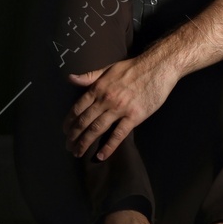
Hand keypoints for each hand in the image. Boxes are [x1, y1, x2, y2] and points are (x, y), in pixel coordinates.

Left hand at [63, 53, 178, 160]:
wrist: (157, 68)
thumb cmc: (132, 68)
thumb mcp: (108, 68)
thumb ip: (89, 76)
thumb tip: (69, 78)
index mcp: (98, 88)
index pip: (77, 108)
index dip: (69, 122)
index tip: (64, 131)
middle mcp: (105, 99)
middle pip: (84, 121)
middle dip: (73, 136)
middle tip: (68, 146)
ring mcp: (119, 109)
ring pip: (97, 129)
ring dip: (85, 142)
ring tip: (77, 153)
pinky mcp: (134, 116)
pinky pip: (118, 134)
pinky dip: (108, 147)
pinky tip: (100, 156)